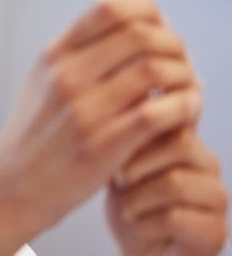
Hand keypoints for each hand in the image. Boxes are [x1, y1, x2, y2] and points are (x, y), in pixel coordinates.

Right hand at [0, 0, 200, 242]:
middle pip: (142, 34)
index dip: (149, 11)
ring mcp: (84, 110)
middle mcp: (67, 76)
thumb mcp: (44, 81)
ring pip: (156, 70)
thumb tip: (132, 28)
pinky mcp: (103, 145)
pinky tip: (184, 111)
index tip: (160, 28)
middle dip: (174, 45)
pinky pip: (159, 113)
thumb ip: (80, 53)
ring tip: (184, 89)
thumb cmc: (35, 136)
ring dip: (184, 76)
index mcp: (55, 54)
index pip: (111, 7)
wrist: (11, 186)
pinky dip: (184, 107)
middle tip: (179, 63)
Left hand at [107, 125, 227, 254]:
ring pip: (174, 182)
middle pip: (179, 143)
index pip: (173, 115)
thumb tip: (122, 94)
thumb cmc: (128, 201)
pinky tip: (138, 225)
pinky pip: (175, 217)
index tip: (118, 149)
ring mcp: (216, 197)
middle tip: (120, 181)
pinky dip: (144, 223)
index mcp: (186, 141)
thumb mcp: (121, 162)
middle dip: (137, 164)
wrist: (136, 249)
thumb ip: (128, 133)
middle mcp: (207, 164)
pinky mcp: (215, 231)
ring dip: (137, 198)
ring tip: (127, 207)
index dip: (139, 132)